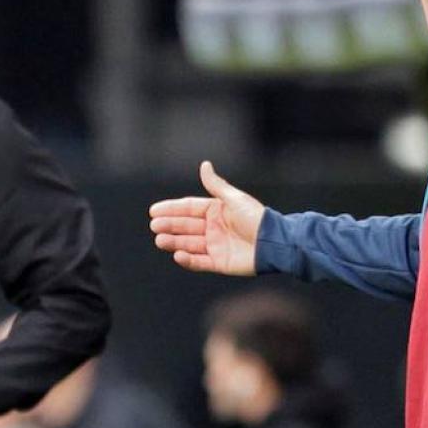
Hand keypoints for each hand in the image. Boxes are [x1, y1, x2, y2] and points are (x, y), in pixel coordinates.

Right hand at [149, 161, 264, 274]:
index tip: (153, 211)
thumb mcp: (234, 199)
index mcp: (217, 211)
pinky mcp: (220, 262)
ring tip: (160, 240)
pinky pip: (199, 262)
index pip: (189, 208)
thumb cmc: (257, 218)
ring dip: (174, 241)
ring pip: (189, 243)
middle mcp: (215, 228)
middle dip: (169, 225)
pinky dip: (188, 259)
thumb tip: (204, 165)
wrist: (274, 243)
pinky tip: (177, 254)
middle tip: (154, 226)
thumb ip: (216, 185)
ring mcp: (216, 245)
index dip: (172, 209)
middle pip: (186, 226)